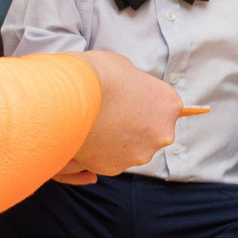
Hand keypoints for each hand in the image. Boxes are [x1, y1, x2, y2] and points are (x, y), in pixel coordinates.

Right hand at [54, 51, 181, 180]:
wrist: (68, 97)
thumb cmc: (97, 76)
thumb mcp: (126, 70)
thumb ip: (137, 86)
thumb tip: (132, 91)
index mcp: (169, 105)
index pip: (166, 110)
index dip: (146, 105)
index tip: (130, 101)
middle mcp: (162, 134)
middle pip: (152, 133)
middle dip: (135, 126)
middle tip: (112, 113)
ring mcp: (140, 154)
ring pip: (132, 149)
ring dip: (118, 141)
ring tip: (97, 124)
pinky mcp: (115, 168)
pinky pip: (111, 160)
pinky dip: (101, 152)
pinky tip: (88, 136)